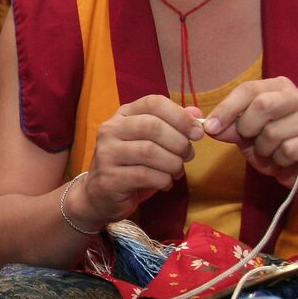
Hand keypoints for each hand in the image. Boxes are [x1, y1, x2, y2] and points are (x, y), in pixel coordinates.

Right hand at [76, 96, 203, 226]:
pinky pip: (145, 175)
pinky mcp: (108, 178)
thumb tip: (196, 112)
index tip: (197, 132)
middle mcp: (110, 130)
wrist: (99, 195)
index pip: (153, 103)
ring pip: (149, 151)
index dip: (180, 116)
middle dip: (179, 142)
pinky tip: (165, 183)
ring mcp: (106, 153)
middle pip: (152, 126)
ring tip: (177, 171)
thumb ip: (173, 125)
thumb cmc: (131, 165)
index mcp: (123, 115)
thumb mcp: (151, 142)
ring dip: (173, 164)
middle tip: (188, 156)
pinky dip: (163, 180)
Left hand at [204, 77, 297, 191]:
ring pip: (273, 132)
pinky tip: (288, 162)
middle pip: (262, 105)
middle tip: (250, 141)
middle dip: (247, 128)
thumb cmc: (278, 149)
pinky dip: (280, 161)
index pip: (249, 89)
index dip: (227, 108)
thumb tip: (210, 126)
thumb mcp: (249, 137)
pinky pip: (288, 151)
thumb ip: (231, 128)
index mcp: (280, 88)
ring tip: (273, 155)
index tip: (210, 127)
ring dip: (264, 151)